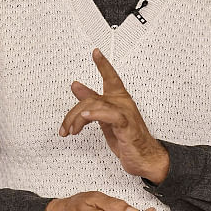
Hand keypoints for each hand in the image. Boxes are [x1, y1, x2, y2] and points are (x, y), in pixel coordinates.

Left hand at [61, 48, 170, 180]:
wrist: (145, 158)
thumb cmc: (127, 139)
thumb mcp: (104, 118)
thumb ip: (91, 101)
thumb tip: (76, 86)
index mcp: (119, 100)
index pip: (111, 77)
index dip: (103, 65)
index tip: (95, 52)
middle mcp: (123, 104)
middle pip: (91, 98)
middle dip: (72, 113)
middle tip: (65, 128)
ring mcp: (125, 113)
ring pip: (95, 106)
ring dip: (77, 119)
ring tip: (71, 131)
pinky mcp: (126, 126)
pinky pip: (109, 115)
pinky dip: (95, 114)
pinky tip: (85, 116)